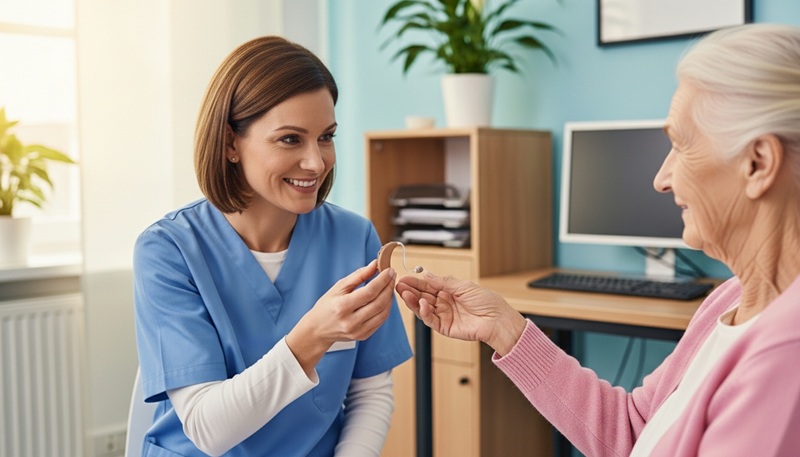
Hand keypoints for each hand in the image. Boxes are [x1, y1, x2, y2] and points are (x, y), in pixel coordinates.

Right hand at [287, 260, 395, 373]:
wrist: (317, 330)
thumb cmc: (326, 306)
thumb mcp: (338, 287)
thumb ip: (358, 276)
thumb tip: (375, 265)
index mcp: (342, 307)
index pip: (369, 292)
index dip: (382, 280)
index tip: (389, 270)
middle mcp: (351, 321)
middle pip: (379, 303)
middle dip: (388, 287)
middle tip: (392, 276)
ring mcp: (358, 331)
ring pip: (383, 313)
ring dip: (389, 298)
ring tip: (389, 286)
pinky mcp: (363, 336)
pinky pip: (381, 321)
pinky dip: (386, 308)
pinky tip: (385, 299)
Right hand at [395, 272, 526, 355]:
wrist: (497, 320)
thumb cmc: (486, 302)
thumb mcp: (463, 286)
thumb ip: (443, 282)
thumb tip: (426, 274)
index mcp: (449, 291)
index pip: (427, 286)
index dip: (415, 282)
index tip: (403, 278)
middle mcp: (444, 303)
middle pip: (422, 297)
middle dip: (410, 291)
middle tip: (398, 285)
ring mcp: (444, 316)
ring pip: (423, 308)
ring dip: (413, 301)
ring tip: (404, 294)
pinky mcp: (445, 328)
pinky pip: (431, 320)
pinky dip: (425, 313)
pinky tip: (422, 305)